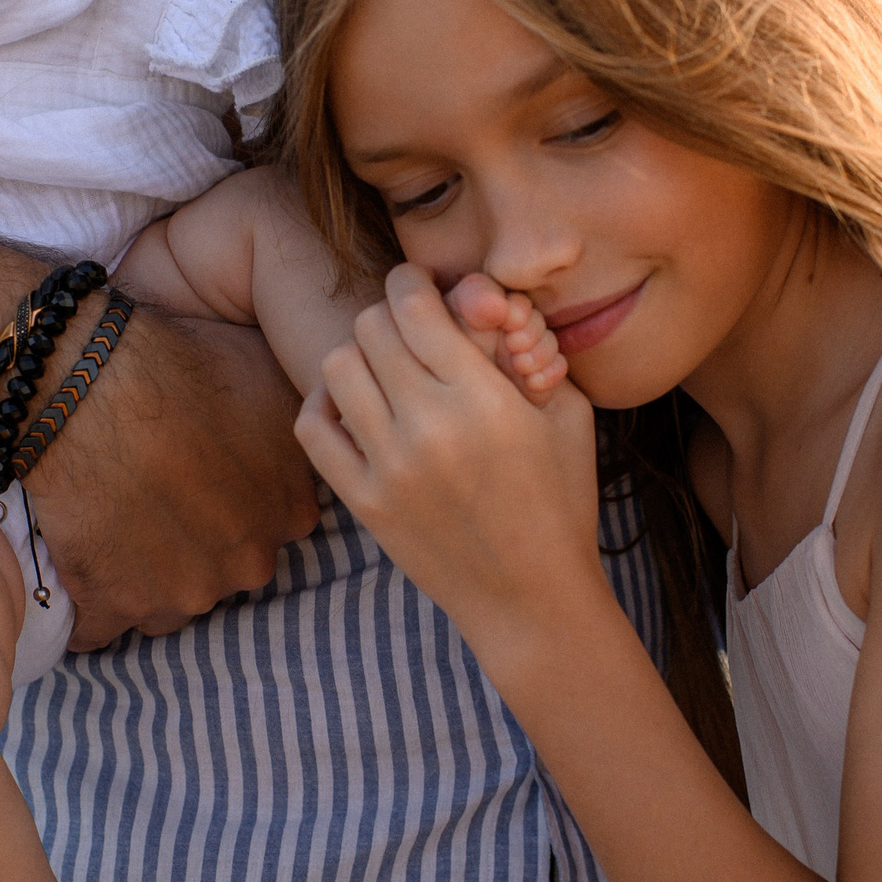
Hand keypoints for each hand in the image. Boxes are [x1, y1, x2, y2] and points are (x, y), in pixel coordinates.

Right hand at [34, 308, 322, 647]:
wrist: (95, 384)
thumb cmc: (186, 364)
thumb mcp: (272, 375)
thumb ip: (298, 420)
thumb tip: (310, 420)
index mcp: (291, 513)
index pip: (270, 524)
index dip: (234, 500)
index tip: (202, 476)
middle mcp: (247, 564)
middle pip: (222, 567)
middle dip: (194, 543)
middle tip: (153, 494)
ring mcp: (181, 593)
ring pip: (165, 600)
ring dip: (142, 575)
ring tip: (112, 521)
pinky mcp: (113, 605)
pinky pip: (98, 628)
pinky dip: (88, 609)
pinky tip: (78, 570)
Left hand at [296, 265, 602, 653]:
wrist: (532, 598)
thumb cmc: (561, 499)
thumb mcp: (568, 412)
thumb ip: (525, 347)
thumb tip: (476, 298)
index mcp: (484, 399)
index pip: (415, 304)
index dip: (414, 282)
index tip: (421, 289)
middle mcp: (429, 428)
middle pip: (371, 326)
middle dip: (391, 318)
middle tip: (410, 333)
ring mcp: (389, 468)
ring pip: (337, 366)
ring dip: (360, 357)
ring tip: (386, 372)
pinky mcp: (363, 501)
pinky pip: (314, 426)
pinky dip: (327, 404)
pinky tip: (358, 410)